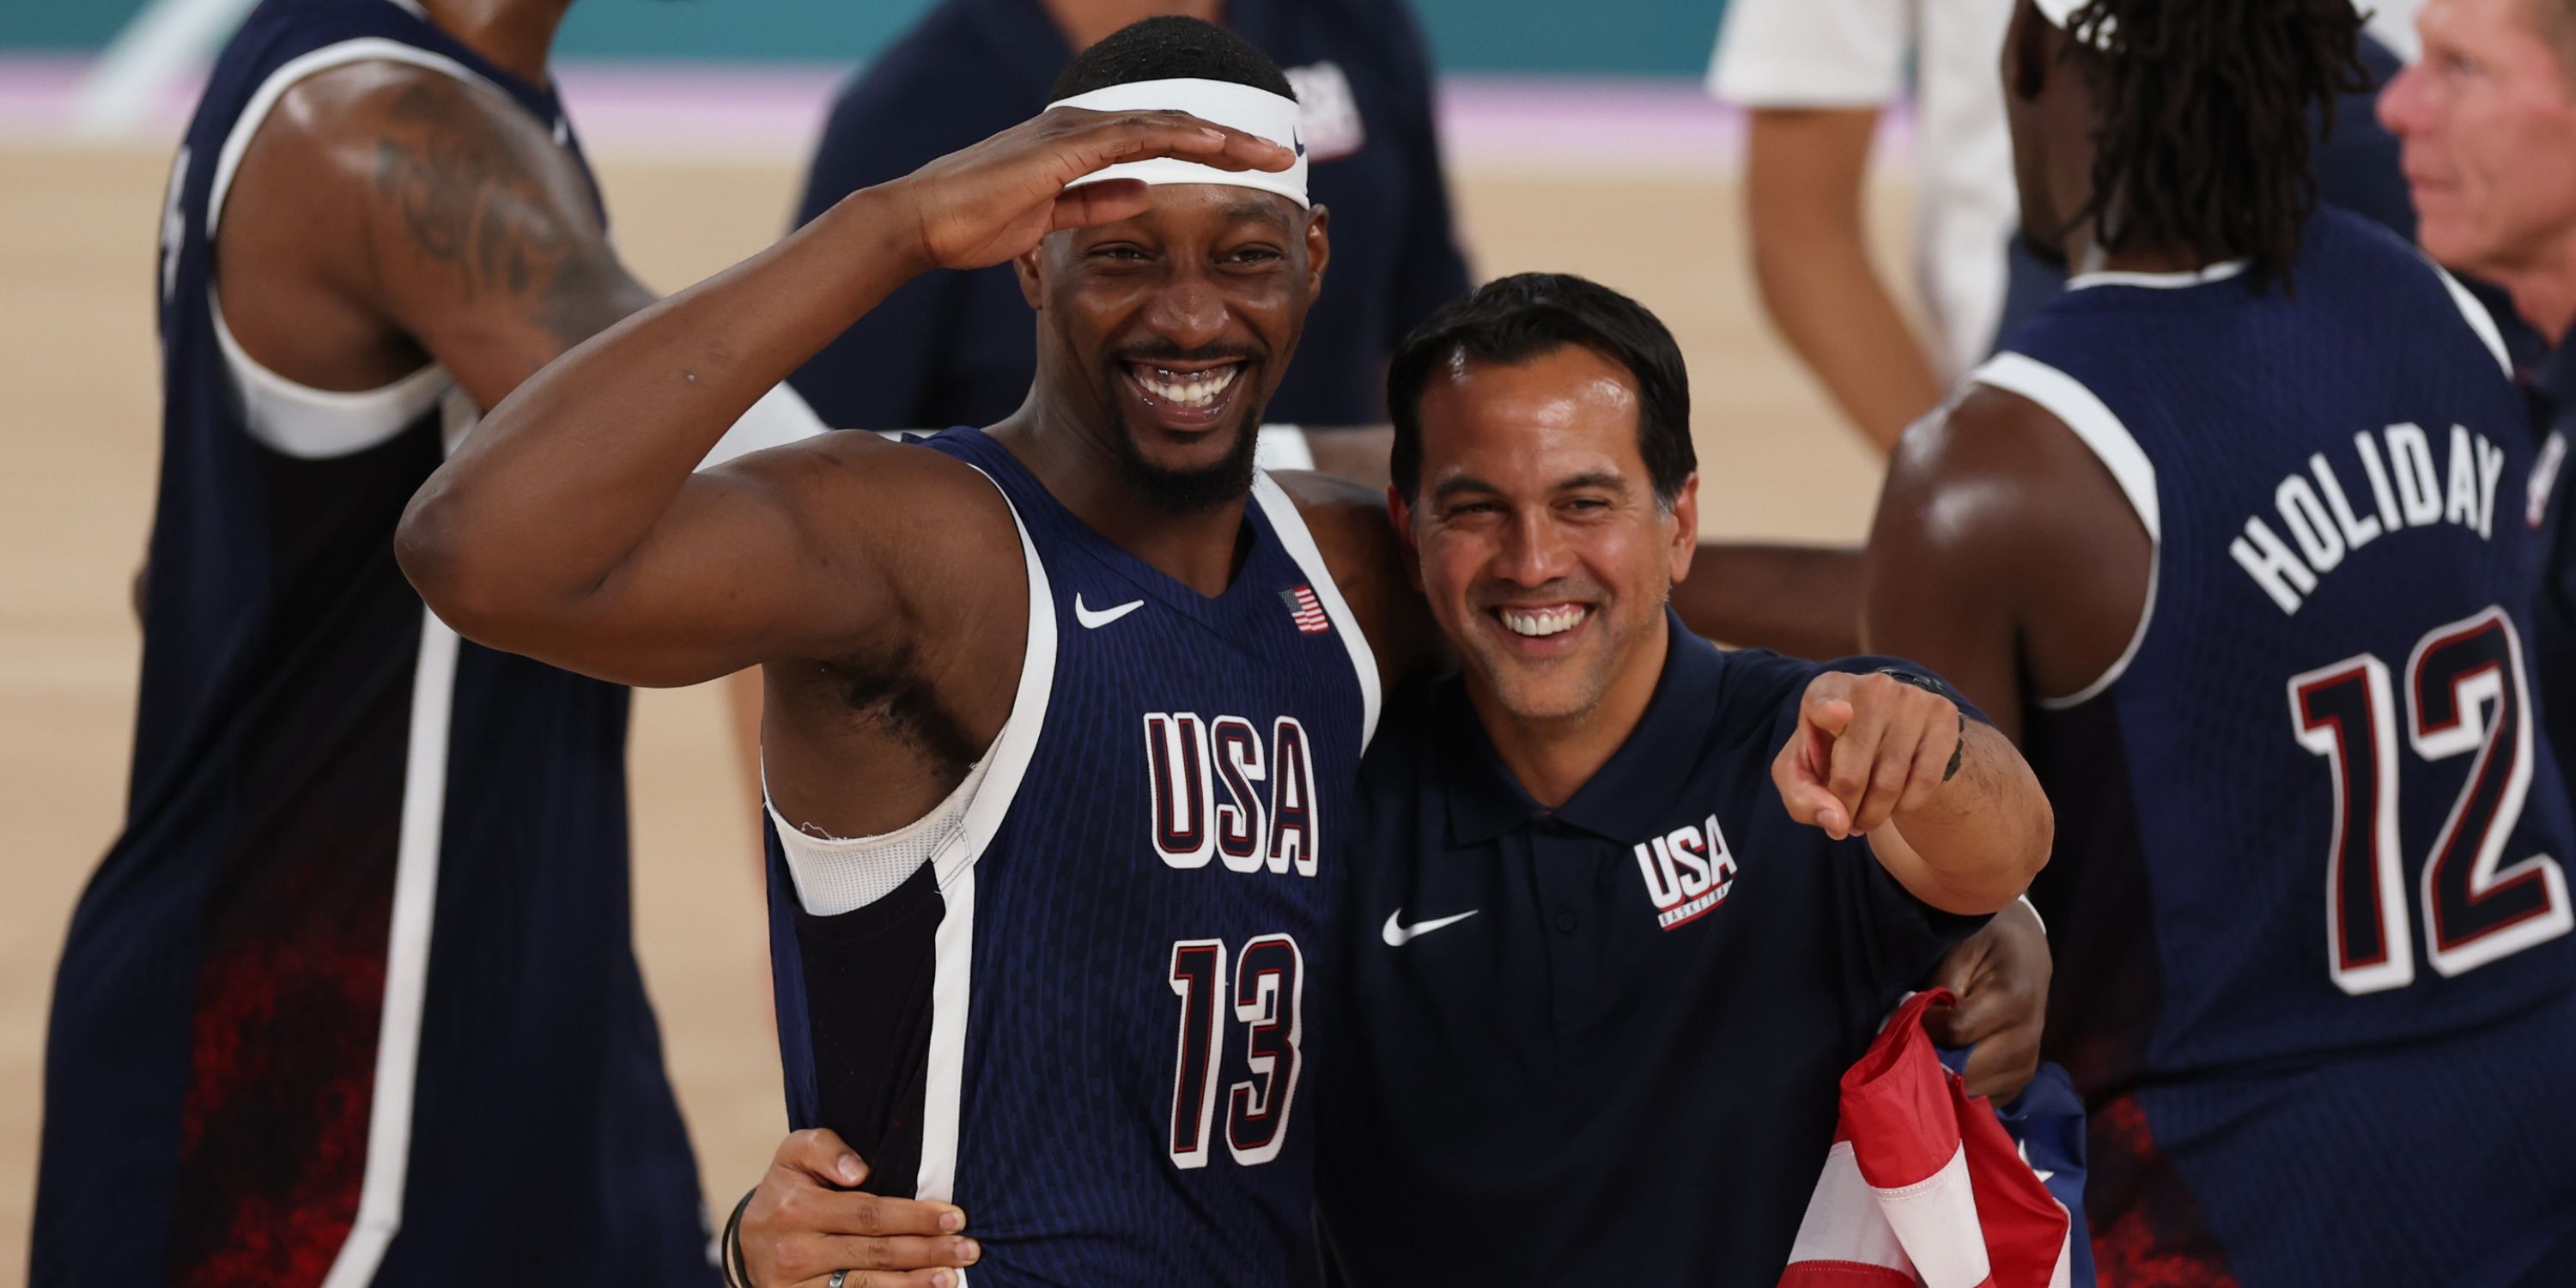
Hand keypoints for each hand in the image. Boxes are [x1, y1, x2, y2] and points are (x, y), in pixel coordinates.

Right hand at [738, 1129, 979, 1287]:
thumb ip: (824, 1147)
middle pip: (874, 1252)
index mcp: (797, 1208)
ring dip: (914, 1284)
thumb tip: (859, 1170)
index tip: (954, 1216)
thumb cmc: (787, 1189)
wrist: (748, 1242)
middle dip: (927, 1251)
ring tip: (952, 1278)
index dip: (914, 1216)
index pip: (868, 1214)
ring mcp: (797, 1285)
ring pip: (865, 1286)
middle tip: (968, 1249)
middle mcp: (795, 1251)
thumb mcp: (794, 1154)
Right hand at [888, 107, 1294, 271]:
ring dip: (1223, 137)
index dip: (1208, 149)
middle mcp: (1082, 129)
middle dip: (1232, 140)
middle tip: (1282, 154)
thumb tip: (1142, 193)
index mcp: (1078, 146)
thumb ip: (1093, 202)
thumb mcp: (1049, 219)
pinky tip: (1219, 144)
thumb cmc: (975, 224)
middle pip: (1173, 126)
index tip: (1251, 166)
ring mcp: (1074, 132)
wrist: (926, 223)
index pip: (1157, 140)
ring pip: (1165, 124)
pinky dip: (1183, 137)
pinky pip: (1138, 136)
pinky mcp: (1066, 147)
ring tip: (1269, 151)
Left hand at [1771, 670, 1962, 839]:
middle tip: (1846, 823)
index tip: (1839, 714)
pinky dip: (1907, 806)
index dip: (1828, 711)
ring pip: (1890, 783)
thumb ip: (1803, 800)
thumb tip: (1838, 823)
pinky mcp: (1942, 715)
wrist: (1886, 735)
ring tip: (1866, 818)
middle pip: (1852, 773)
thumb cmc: (1832, 754)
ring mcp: (1911, 698)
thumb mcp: (1801, 774)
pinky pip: (1925, 780)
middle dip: (1847, 810)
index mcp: (1826, 690)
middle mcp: (1871, 687)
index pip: (1823, 701)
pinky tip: (1896, 803)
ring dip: (1874, 816)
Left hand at [1920, 898, 2050, 1100]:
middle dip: (1932, 1060)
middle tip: (1914, 1042)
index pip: (1956, 1030)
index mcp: (2013, 998)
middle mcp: (2027, 1036)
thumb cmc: (1987, 943)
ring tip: (1933, 1051)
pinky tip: (1951, 1065)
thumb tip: (1916, 1029)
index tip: (1912, 1011)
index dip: (1926, 1024)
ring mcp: (2028, 1062)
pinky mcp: (2024, 1077)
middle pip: (1966, 1069)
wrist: (2027, 950)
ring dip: (1945, 1077)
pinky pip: (1985, 1097)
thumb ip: (1940, 991)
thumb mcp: (1960, 950)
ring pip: (1973, 1089)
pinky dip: (1962, 1087)